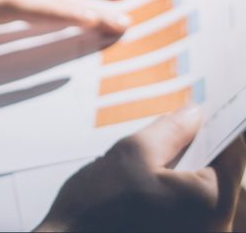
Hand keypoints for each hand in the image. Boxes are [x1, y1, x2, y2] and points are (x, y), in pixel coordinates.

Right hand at [37, 108, 245, 232]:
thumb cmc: (98, 207)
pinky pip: (189, 214)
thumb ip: (170, 131)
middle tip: (173, 127)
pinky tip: (149, 186)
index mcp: (211, 203)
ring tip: (154, 157)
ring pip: (204, 196)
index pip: (233, 153)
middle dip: (198, 149)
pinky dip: (176, 195)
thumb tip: (194, 115)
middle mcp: (213, 230)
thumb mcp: (132, 153)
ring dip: (186, 173)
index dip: (217, 125)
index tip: (202, 109)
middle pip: (220, 176)